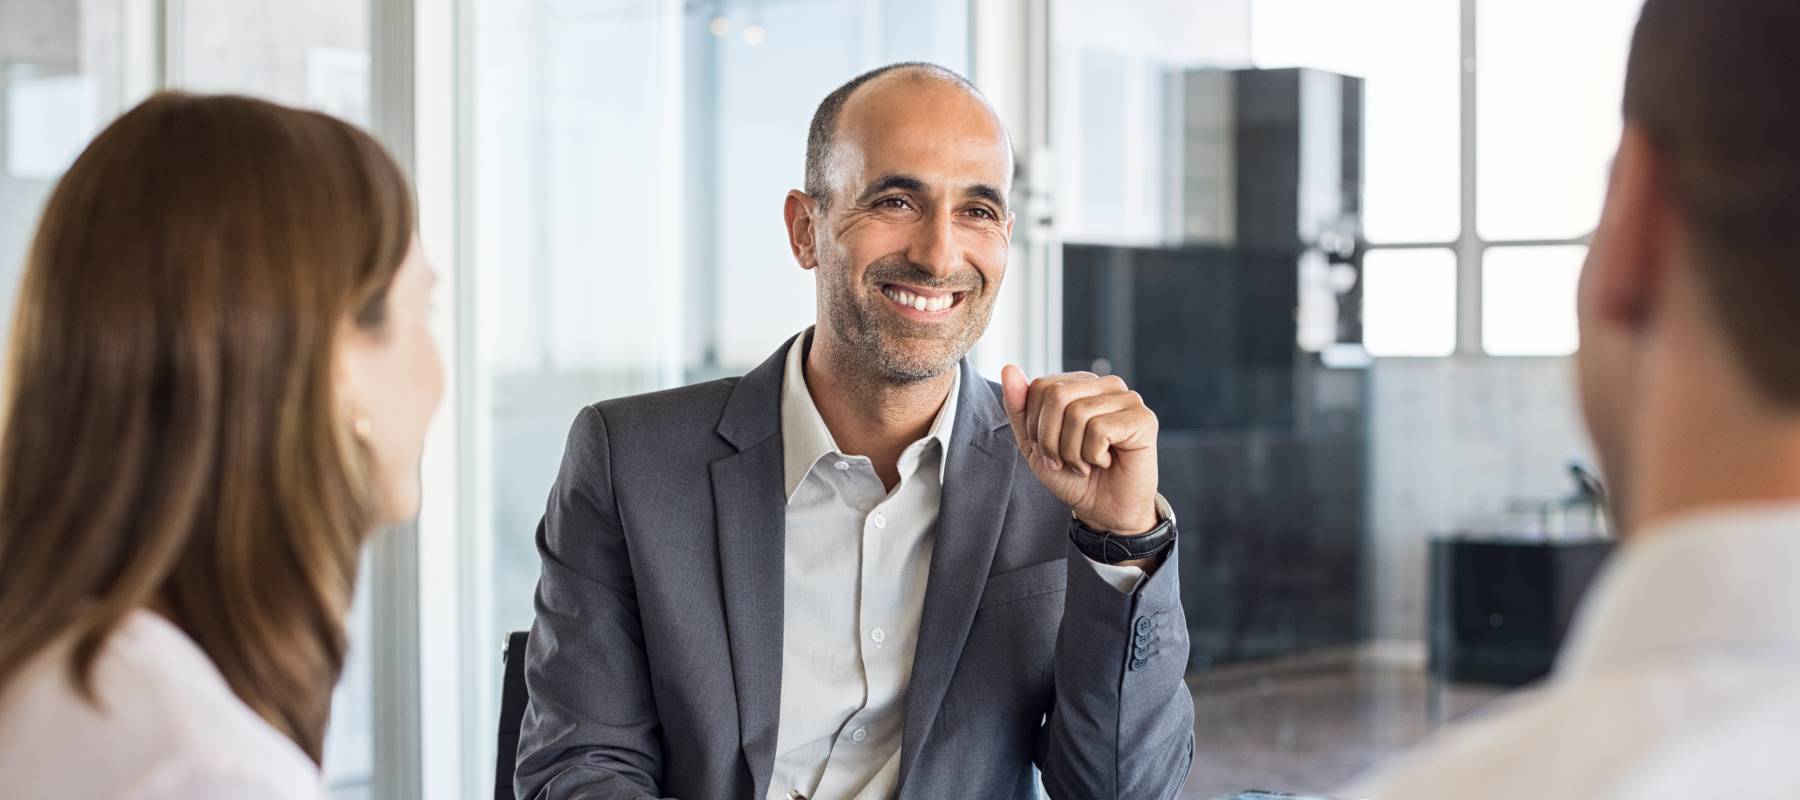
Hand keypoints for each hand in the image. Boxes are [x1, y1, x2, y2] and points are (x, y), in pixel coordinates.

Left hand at [1001, 366, 1159, 534]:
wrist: (1104, 511)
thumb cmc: (1072, 476)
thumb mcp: (1033, 444)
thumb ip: (1019, 407)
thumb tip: (1009, 368)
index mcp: (1080, 384)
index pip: (1041, 386)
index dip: (1036, 426)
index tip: (1050, 451)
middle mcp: (1106, 385)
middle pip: (1057, 395)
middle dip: (1050, 439)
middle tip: (1064, 461)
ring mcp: (1128, 399)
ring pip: (1078, 413)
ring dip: (1072, 452)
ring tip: (1086, 464)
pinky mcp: (1144, 419)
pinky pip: (1100, 429)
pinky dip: (1094, 456)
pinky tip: (1106, 462)